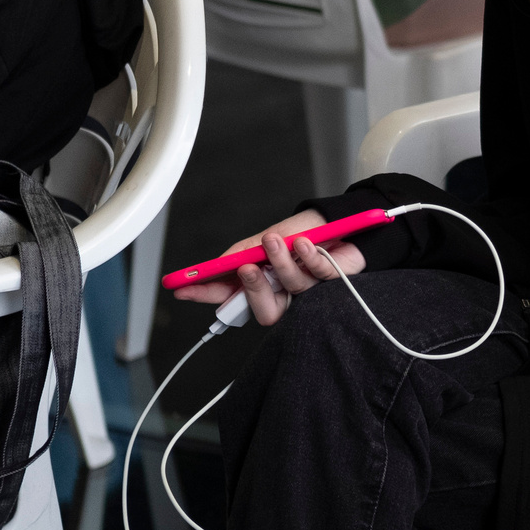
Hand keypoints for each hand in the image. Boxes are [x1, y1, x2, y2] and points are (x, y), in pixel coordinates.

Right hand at [167, 209, 367, 327]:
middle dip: (253, 289)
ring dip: (280, 263)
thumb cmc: (308, 230)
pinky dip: (309, 257)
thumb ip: (245, 252)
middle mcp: (284, 291)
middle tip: (247, 268)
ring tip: (276, 240)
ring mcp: (308, 290)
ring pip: (289, 291)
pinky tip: (304, 242)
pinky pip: (317, 276)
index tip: (183, 288)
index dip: (206, 294)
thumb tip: (222, 264)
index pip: (231, 294)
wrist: (346, 219)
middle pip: (263, 311)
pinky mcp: (332, 284)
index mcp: (265, 281)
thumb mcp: (270, 235)